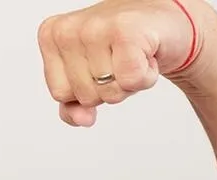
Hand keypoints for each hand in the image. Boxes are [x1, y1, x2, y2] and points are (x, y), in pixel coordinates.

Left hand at [37, 0, 204, 126]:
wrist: (165, 23)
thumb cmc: (125, 48)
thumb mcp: (89, 78)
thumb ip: (73, 104)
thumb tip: (81, 120)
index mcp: (51, 36)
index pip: (61, 94)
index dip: (89, 88)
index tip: (103, 64)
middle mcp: (68, 29)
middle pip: (85, 96)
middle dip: (110, 87)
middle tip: (122, 59)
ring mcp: (95, 27)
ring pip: (109, 92)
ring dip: (130, 82)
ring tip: (134, 56)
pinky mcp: (125, 31)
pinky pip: (131, 81)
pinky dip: (146, 77)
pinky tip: (147, 55)